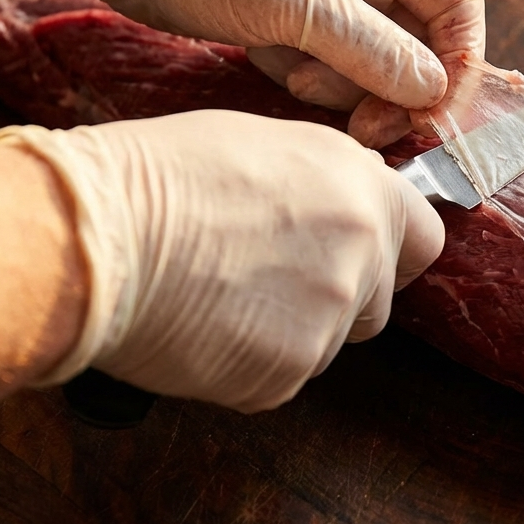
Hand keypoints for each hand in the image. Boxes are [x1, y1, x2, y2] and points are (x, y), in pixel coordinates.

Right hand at [0, 110, 444, 412]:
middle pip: (375, 303)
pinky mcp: (283, 375)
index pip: (424, 238)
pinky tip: (199, 326)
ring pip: (324, 344)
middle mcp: (360, 254)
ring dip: (286, 332)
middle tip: (263, 277)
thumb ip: (320, 182)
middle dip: (334, 298)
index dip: (391, 250)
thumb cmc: (159, 174)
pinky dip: (245, 364)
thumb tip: (335, 203)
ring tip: (216, 295)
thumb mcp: (261, 144)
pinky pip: (278, 378)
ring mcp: (326, 322)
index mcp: (361, 188)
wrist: (98, 234)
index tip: (364, 254)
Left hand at [25, 0, 484, 146]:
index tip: (433, 114)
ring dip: (345, 87)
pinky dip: (305, 79)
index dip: (458, 63)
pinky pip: (323, 67)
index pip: (456, 5)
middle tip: (368, 129)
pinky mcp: (286, 21)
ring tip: (298, 78)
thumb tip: (432, 91)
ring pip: (370, 64)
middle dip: (397, 89)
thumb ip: (373, 50)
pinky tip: (269, 63)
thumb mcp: (300, 2)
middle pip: (416, 44)